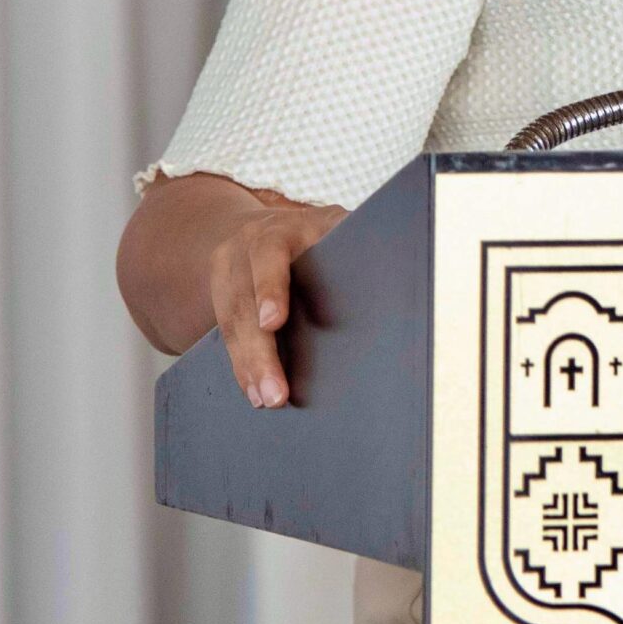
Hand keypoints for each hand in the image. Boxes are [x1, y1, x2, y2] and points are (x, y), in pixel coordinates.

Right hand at [209, 189, 345, 407]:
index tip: (273, 323)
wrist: (265, 224)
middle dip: (260, 350)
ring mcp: (230, 267)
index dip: (270, 288)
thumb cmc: (320, 234)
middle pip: (245, 299)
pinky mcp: (219, 291)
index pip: (270, 254)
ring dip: (248, 365)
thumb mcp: (339, 227)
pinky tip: (253, 389)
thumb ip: (359, 244)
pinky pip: (225, 332)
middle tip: (276, 392)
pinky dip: (240, 364)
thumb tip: (403, 270)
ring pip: (231, 321)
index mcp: (284, 228)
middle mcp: (250, 243)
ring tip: (266, 399)